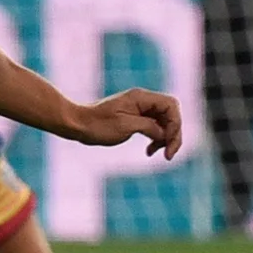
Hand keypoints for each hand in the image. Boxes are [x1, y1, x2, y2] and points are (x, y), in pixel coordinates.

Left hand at [60, 88, 181, 158]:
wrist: (78, 125)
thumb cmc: (98, 124)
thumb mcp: (125, 126)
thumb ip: (149, 127)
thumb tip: (165, 133)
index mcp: (141, 97)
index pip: (171, 106)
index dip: (175, 125)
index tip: (168, 143)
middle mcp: (142, 101)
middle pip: (170, 115)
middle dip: (173, 134)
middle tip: (168, 154)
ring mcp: (139, 109)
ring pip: (163, 123)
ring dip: (165, 139)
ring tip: (160, 155)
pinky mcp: (134, 118)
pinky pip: (153, 127)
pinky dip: (155, 139)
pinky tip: (149, 152)